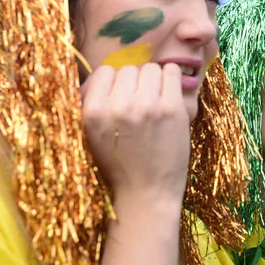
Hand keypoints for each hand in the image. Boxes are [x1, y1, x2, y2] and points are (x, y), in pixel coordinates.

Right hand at [81, 63, 190, 202]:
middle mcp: (117, 105)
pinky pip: (172, 73)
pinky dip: (172, 80)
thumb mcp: (92, 136)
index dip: (114, 84)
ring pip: (151, 69)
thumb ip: (93, 104)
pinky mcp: (171, 109)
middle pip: (129, 69)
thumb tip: (105, 75)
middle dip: (136, 84)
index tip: (122, 98)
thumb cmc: (119, 167)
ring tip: (156, 103)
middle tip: (141, 106)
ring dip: (155, 82)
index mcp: (92, 111)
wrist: (146, 195)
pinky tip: (169, 96)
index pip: (104, 72)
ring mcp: (146, 105)